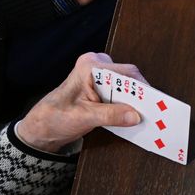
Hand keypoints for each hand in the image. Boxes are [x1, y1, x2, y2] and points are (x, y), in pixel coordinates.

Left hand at [15, 52, 141, 152]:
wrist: (41, 128)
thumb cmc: (55, 117)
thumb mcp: (84, 117)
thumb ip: (111, 115)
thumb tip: (135, 115)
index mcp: (89, 66)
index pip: (125, 73)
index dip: (141, 87)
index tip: (153, 102)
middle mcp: (95, 66)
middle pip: (127, 78)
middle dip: (138, 95)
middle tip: (149, 111)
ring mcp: (98, 76)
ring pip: (126, 86)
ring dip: (132, 101)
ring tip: (140, 115)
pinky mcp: (100, 87)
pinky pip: (120, 93)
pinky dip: (126, 104)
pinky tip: (129, 116)